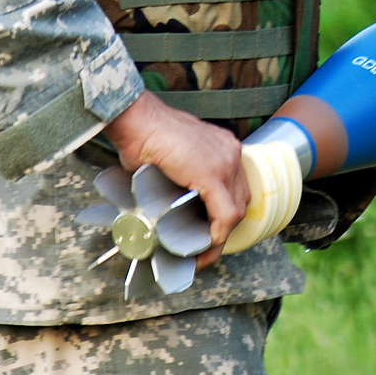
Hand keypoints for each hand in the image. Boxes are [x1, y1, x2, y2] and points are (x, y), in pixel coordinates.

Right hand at [103, 92, 249, 267]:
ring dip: (219, 236)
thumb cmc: (143, 136)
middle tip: (202, 247)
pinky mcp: (213, 174)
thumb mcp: (171, 159)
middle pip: (239, 200)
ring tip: (201, 253)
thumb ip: (179, 179)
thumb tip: (169, 207)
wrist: (136, 121)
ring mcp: (226, 162)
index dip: (223, 214)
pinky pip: (225, 214)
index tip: (207, 232)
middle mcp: (231, 153)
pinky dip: (216, 235)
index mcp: (223, 147)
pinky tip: (202, 247)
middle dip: (222, 228)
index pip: (234, 188)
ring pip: (236, 210)